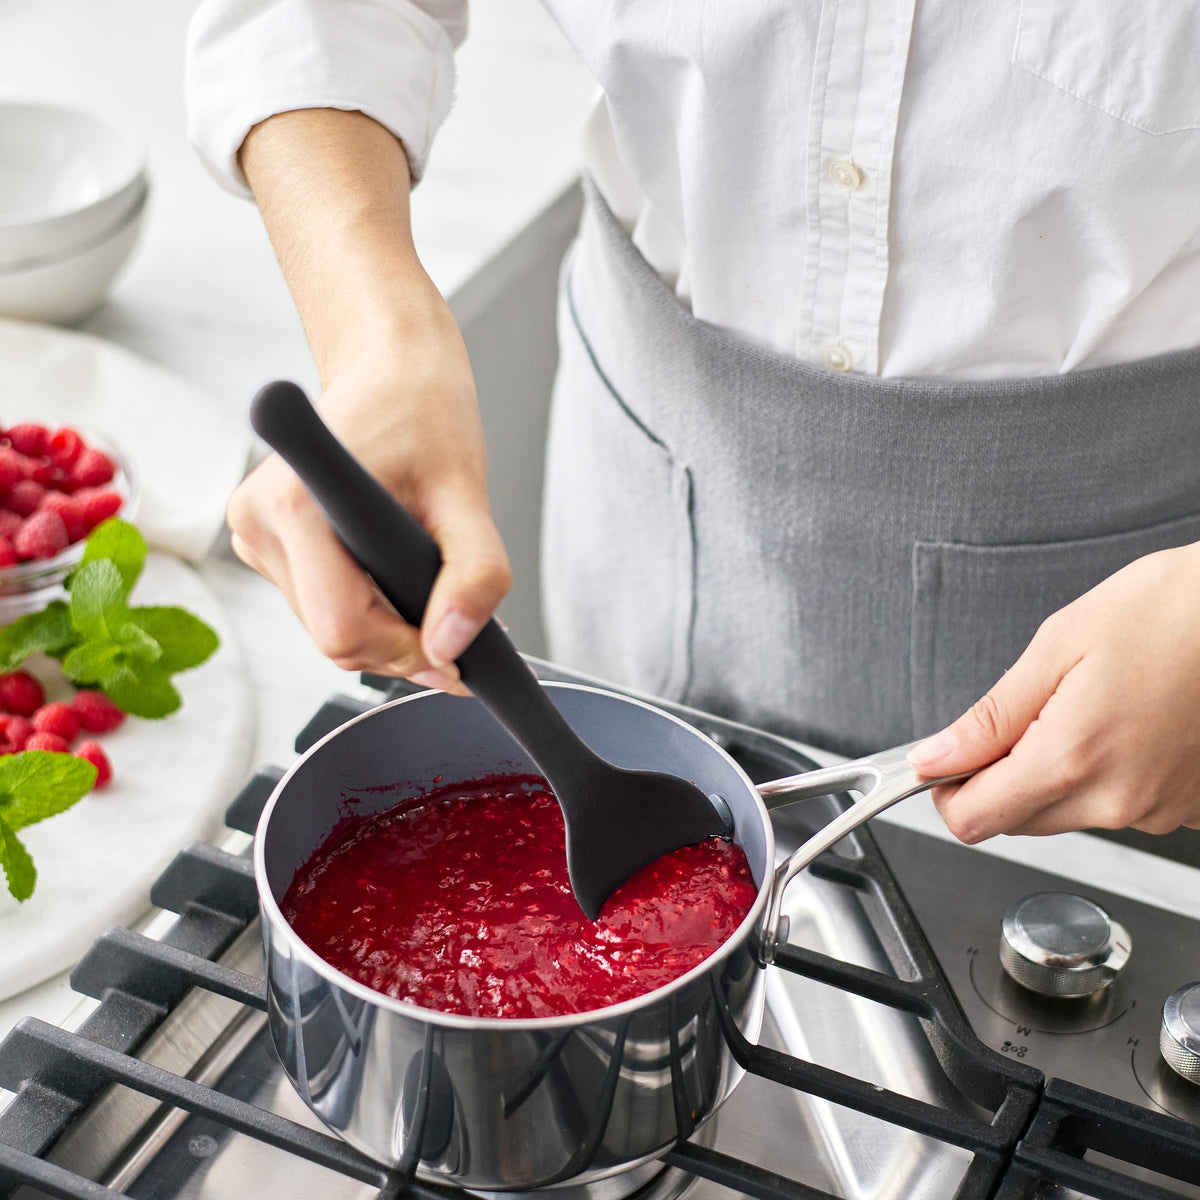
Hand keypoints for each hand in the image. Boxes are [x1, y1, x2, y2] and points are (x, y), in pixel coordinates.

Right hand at [228, 333, 510, 692]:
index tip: (454, 652)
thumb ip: (473, 572)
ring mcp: (253, 537)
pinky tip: (393, 572)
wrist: (389, 370)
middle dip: (402, 642)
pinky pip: (321, 609)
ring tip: (426, 580)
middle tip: (454, 615)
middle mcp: (257, 524)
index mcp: (294, 505)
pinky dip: (367, 610)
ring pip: (328, 630)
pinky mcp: (263, 546)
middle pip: (334, 638)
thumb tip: (450, 646)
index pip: (342, 627)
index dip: (405, 650)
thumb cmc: (422, 413)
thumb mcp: (466, 492)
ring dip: (387, 627)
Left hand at [906, 542, 1199, 841]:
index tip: (944, 760)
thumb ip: (990, 717)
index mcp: (1071, 759)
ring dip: (1055, 774)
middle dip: (999, 777)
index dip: (946, 790)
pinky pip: (1118, 805)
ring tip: (1086, 706)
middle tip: (1023, 715)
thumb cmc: (1168, 612)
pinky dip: (1105, 775)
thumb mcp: (1056, 648)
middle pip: (1016, 820)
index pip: (974, 819)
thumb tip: (936, 757)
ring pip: (1066, 813)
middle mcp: (1117, 800)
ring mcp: (1158, 811)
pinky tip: (1123, 724)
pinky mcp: (1187, 808)